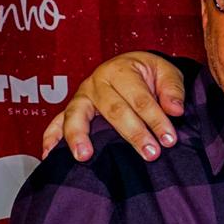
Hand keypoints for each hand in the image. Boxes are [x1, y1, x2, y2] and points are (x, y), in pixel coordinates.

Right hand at [40, 52, 186, 162]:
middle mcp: (97, 82)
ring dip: (80, 136)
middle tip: (150, 154)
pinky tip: (48, 156)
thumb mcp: (166, 73)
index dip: (156, 120)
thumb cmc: (149, 74)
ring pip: (77, 115)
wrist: (131, 66)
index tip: (169, 140)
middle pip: (114, 110)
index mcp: (121, 71)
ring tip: (85, 156)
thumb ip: (172, 90)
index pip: (140, 99)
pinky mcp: (71, 109)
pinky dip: (51, 137)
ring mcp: (81, 96)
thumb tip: (175, 110)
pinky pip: (56, 122)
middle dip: (133, 133)